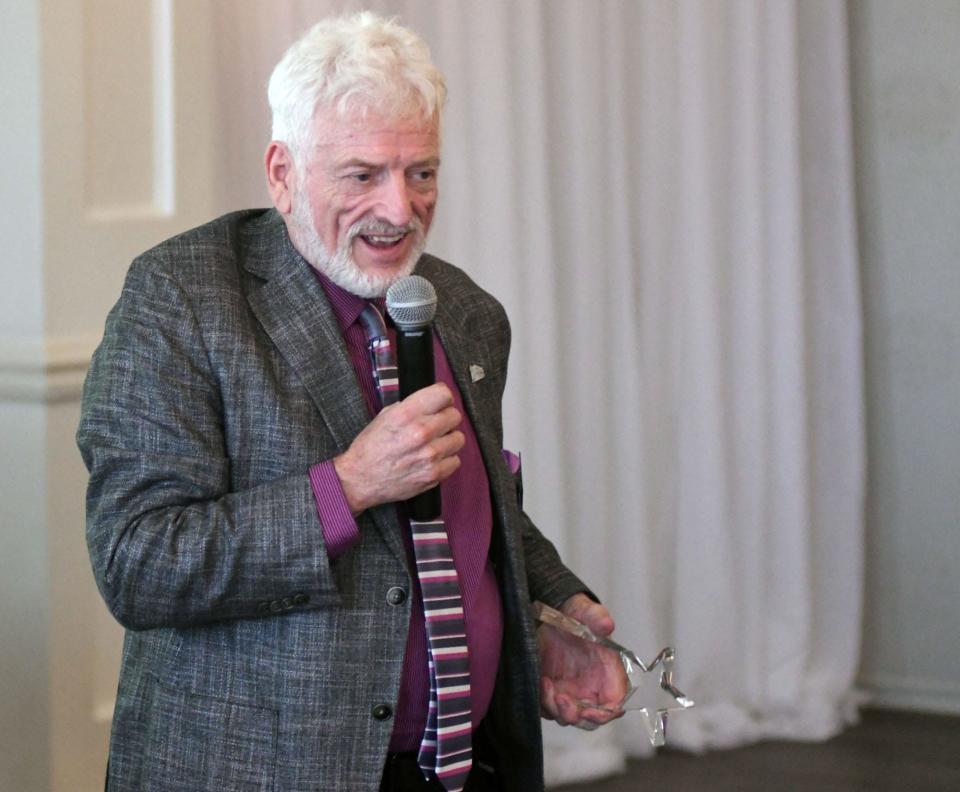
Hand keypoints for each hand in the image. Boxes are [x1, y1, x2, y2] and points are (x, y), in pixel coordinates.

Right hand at [334, 383, 464, 513]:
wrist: (360, 479)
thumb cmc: (370, 447)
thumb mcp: (385, 416)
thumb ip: (411, 407)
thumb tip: (432, 403)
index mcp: (407, 413)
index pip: (444, 394)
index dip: (443, 398)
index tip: (440, 404)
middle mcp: (421, 432)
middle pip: (455, 416)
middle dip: (446, 419)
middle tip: (436, 426)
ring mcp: (430, 455)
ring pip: (459, 438)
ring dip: (448, 440)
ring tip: (434, 444)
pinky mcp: (434, 474)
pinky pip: (455, 460)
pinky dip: (446, 460)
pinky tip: (432, 460)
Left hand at [538, 593, 626, 728]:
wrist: (554, 615)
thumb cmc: (577, 616)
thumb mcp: (585, 612)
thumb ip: (596, 617)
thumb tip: (606, 624)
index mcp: (607, 673)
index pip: (613, 704)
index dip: (604, 714)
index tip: (589, 711)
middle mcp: (591, 688)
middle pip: (588, 719)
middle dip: (575, 715)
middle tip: (561, 699)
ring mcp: (571, 692)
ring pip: (566, 717)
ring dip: (556, 708)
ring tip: (546, 684)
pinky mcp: (551, 692)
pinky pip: (547, 709)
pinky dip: (543, 703)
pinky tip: (541, 681)